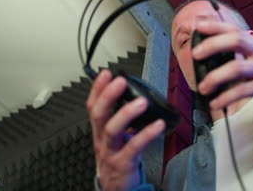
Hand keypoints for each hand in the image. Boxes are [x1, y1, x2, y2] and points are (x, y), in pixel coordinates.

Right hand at [87, 70, 164, 190]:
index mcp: (99, 130)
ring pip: (112, 130)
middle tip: (120, 81)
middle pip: (99, 114)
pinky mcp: (123, 162)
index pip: (93, 106)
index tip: (106, 73)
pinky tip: (159, 125)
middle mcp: (102, 139)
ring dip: (126, 113)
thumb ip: (120, 120)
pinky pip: (134, 146)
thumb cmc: (117, 159)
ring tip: (141, 101)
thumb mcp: (113, 138)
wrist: (115, 188)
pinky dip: (147, 134)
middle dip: (108, 96)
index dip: (97, 89)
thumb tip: (134, 97)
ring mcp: (111, 151)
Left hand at [192, 20, 252, 108]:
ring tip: (202, 87)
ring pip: (237, 68)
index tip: (198, 25)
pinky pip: (242, 91)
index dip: (216, 25)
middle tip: (195, 54)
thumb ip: (236, 50)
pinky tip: (215, 102)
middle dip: (213, 45)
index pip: (234, 29)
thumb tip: (206, 47)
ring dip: (215, 77)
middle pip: (237, 41)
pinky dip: (225, 98)